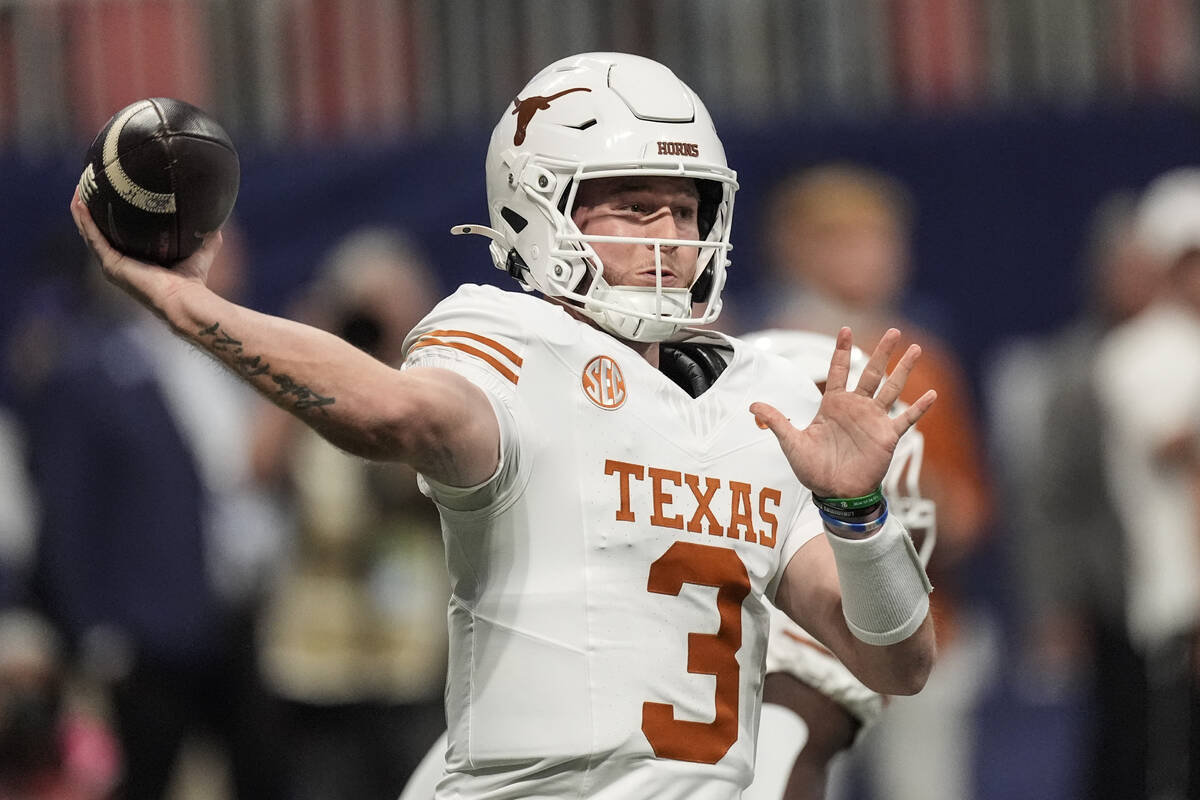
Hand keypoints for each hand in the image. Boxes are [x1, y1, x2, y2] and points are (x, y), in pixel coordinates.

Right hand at [69, 185, 221, 313]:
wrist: (186, 298)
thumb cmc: (194, 280)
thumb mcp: (201, 249)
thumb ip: (207, 234)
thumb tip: (218, 216)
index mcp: (136, 259)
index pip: (118, 233)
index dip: (111, 215)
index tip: (109, 191)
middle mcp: (120, 262)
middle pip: (98, 231)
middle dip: (91, 208)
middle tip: (87, 184)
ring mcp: (112, 265)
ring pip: (90, 232)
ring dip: (82, 210)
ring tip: (79, 188)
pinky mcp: (111, 265)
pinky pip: (92, 238)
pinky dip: (84, 220)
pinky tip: (79, 201)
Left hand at [751, 327, 935, 497]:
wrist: (835, 493)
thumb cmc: (814, 470)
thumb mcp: (791, 443)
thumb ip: (777, 422)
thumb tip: (753, 406)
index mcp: (833, 404)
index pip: (838, 370)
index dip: (841, 350)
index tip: (845, 328)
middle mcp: (856, 407)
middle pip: (871, 372)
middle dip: (882, 351)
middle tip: (894, 331)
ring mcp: (873, 420)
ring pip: (891, 388)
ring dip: (903, 370)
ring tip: (916, 349)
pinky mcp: (887, 436)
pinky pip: (906, 418)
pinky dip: (919, 407)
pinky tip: (932, 394)